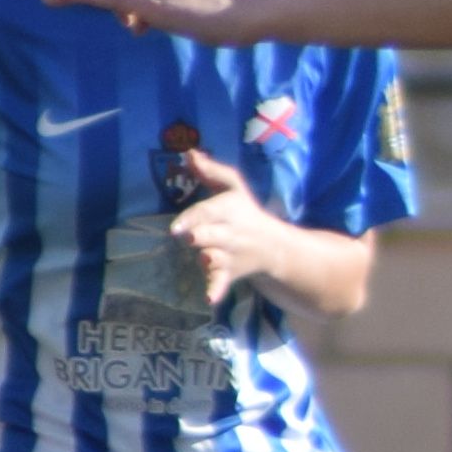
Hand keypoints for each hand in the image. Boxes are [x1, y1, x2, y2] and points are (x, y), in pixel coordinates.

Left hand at [164, 156, 310, 299]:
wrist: (274, 247)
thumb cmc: (244, 212)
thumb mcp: (232, 188)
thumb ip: (210, 171)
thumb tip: (188, 152)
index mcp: (227, 209)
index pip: (209, 211)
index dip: (193, 217)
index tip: (177, 225)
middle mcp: (229, 233)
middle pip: (212, 234)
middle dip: (200, 236)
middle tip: (186, 237)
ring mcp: (229, 255)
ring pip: (215, 258)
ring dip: (209, 260)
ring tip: (203, 259)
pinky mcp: (229, 273)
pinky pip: (221, 283)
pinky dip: (216, 291)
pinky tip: (209, 300)